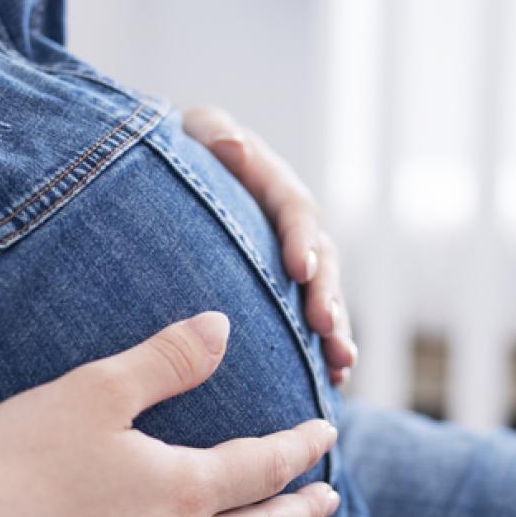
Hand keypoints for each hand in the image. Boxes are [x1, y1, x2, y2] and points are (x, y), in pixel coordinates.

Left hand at [183, 106, 357, 385]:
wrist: (174, 177)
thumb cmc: (182, 151)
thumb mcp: (194, 132)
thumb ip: (214, 135)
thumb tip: (234, 146)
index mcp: (274, 186)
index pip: (296, 211)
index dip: (302, 239)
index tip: (300, 270)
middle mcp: (293, 226)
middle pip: (323, 261)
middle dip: (328, 297)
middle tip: (326, 328)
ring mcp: (292, 261)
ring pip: (323, 298)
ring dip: (335, 332)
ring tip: (341, 366)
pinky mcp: (283, 293)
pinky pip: (309, 325)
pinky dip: (322, 353)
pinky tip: (332, 384)